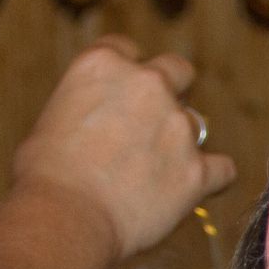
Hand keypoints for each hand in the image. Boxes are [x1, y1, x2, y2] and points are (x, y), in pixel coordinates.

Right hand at [8, 37, 235, 262]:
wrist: (66, 218)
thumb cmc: (44, 177)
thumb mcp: (51, 121)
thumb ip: (86, 108)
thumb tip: (95, 124)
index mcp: (103, 64)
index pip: (128, 49)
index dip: (127, 73)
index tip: (123, 95)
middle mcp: (146, 85)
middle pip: (178, 71)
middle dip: (172, 91)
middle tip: (155, 122)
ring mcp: (177, 126)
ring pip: (196, 125)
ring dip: (182, 143)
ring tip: (156, 174)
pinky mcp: (197, 170)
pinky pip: (223, 169)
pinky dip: (213, 179)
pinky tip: (198, 189)